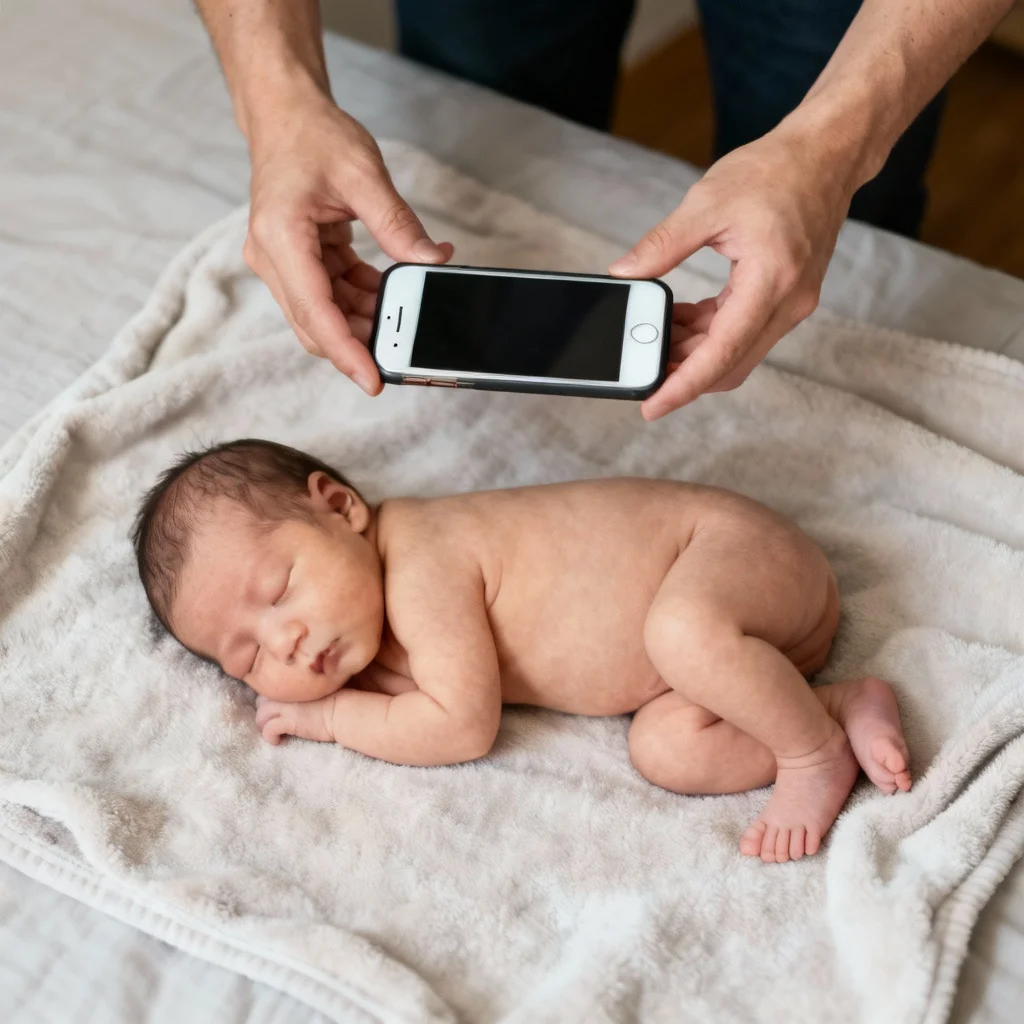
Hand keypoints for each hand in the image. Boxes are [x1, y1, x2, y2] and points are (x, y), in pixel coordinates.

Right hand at [243, 88, 453, 393]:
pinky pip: (330, 296)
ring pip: (325, 316)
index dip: (347, 352)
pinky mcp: (297, 262)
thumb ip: (398, 224)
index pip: (315, 311)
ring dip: (364, 321)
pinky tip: (390, 294)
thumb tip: (431, 262)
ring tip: (406, 317)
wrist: (286, 116)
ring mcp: (282, 262)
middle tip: (405, 356)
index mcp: (281, 237)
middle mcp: (273, 257)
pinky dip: (360, 300)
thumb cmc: (314, 136)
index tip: (375, 381)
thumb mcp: (364, 174)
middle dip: (360, 344)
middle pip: (316, 324)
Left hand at [255, 694, 336, 745]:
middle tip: (274, 719)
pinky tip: (278, 741)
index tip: (278, 707)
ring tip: (273, 731)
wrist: (344, 710)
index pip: (270, 688)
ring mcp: (285, 707)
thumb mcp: (319, 688)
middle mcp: (286, 693)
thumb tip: (305, 691)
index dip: (271, 698)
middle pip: (261, 700)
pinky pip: (268, 730)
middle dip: (265, 710)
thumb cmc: (340, 698)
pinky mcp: (288, 722)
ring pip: (261, 715)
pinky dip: (270, 737)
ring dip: (264, 724)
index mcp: (293, 682)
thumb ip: (307, 687)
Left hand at [610, 124, 855, 419]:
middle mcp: (789, 303)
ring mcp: (792, 304)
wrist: (827, 154)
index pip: (722, 353)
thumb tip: (625, 275)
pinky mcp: (786, 298)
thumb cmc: (776, 170)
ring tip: (655, 340)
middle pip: (730, 365)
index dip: (684, 385)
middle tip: (643, 371)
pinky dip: (711, 334)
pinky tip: (680, 320)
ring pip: (737, 352)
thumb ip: (662, 245)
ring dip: (696, 353)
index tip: (653, 405)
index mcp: (772, 281)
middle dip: (685, 375)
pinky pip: (744, 332)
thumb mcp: (707, 202)